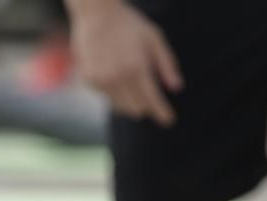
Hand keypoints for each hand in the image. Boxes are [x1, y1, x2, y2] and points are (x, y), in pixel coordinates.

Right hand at [69, 0, 182, 125]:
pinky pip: (106, 97)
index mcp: (136, 68)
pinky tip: (114, 71)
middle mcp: (117, 78)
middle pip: (136, 109)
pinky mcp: (89, 81)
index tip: (169, 121)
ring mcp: (101, 81)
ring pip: (120, 106)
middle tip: (150, 97)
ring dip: (129, 100)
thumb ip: (167, 64)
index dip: (162, 113)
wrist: (96, 13)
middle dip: (146, 106)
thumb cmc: (129, 24)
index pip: (152, 101)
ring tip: (130, 79)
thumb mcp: (154, 38)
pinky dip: (113, 91)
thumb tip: (177, 88)